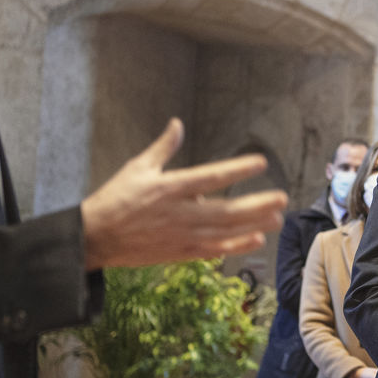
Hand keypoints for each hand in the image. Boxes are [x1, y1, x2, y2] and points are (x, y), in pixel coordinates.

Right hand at [80, 119, 287, 269]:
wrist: (96, 238)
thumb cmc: (116, 198)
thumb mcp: (137, 167)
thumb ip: (163, 147)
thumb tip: (177, 123)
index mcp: (170, 187)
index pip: (211, 177)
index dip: (238, 169)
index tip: (261, 162)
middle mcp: (180, 213)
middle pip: (226, 209)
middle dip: (256, 204)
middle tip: (281, 197)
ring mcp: (182, 235)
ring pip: (225, 232)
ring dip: (254, 225)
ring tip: (277, 218)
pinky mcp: (180, 253)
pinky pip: (214, 250)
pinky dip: (236, 246)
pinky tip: (256, 240)